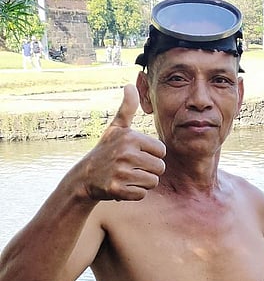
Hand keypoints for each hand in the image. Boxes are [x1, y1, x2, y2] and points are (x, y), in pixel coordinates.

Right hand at [82, 85, 165, 201]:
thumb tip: (130, 85)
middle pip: (160, 168)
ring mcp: (121, 172)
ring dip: (141, 182)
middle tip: (130, 167)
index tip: (136, 154)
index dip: (151, 155)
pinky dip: (133, 193)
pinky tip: (121, 186)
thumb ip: (127, 108)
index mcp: (130, 137)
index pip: (162, 151)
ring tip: (126, 176)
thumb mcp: (115, 128)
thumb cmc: (105, 151)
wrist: (84, 177)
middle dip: (148, 170)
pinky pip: (141, 194)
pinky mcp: (117, 189)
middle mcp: (126, 153)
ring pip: (152, 182)